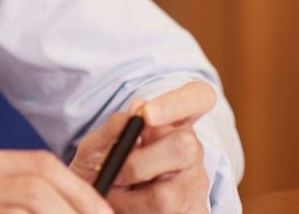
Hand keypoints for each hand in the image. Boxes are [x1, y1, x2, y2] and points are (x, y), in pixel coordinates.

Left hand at [68, 82, 214, 213]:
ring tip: (111, 190)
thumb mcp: (99, 145)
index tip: (147, 113)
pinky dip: (130, 209)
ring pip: (166, 192)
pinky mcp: (192, 210)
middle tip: (113, 168)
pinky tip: (121, 204)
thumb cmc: (104, 168)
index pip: (199, 96)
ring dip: (128, 195)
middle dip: (139, 161)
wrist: (102, 205)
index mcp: (174, 121)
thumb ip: (116, 125)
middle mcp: (192, 149)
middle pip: (186, 145)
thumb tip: (137, 107)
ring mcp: (194, 184)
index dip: (178, 103)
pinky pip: (160, 212)